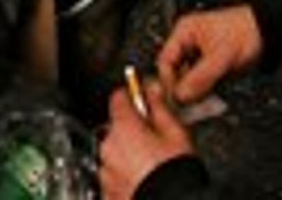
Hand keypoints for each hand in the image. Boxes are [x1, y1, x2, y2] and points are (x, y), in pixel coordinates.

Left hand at [99, 83, 193, 199]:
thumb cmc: (175, 172)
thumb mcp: (175, 132)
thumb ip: (160, 107)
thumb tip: (153, 91)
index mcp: (124, 128)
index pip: (118, 98)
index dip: (131, 96)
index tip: (140, 99)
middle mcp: (108, 148)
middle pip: (116, 128)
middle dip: (132, 130)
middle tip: (154, 138)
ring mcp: (106, 172)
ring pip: (114, 153)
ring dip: (127, 154)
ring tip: (151, 164)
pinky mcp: (108, 192)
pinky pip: (113, 177)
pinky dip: (124, 177)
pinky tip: (143, 180)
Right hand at [153, 5, 262, 106]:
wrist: (269, 34)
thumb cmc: (247, 31)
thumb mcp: (221, 55)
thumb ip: (200, 76)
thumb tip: (181, 95)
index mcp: (184, 32)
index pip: (165, 61)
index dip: (169, 81)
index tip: (177, 99)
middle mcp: (189, 44)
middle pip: (175, 73)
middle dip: (183, 90)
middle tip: (189, 106)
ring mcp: (199, 57)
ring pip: (188, 81)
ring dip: (195, 93)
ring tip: (202, 103)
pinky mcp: (210, 68)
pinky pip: (201, 84)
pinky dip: (205, 93)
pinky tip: (211, 100)